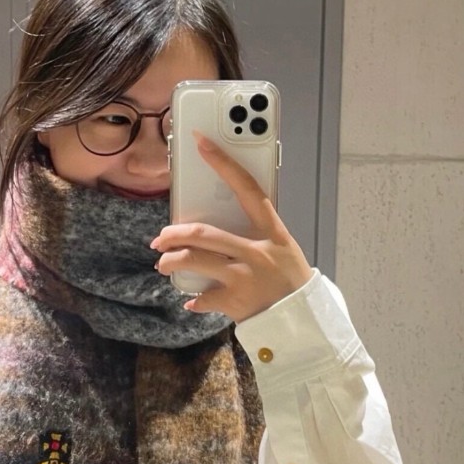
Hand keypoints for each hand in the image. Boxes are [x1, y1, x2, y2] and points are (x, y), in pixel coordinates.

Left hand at [152, 132, 312, 322]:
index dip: (223, 163)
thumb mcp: (281, 248)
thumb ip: (254, 233)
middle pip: (203, 232)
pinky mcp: (235, 301)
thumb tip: (217, 225)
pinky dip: (193, 299)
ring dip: (171, 262)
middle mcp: (257, 251)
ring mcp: (245, 276)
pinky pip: (202, 297)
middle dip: (174, 233)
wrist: (302, 321)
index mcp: (272, 231)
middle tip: (160, 237)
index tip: (201, 142)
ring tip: (163, 265)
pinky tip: (191, 300)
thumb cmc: (289, 280)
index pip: (246, 188)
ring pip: (193, 261)